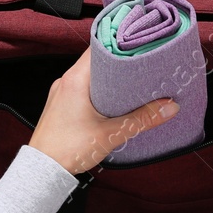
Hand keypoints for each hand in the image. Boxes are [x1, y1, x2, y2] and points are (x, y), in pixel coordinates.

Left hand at [29, 52, 178, 173]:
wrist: (43, 170)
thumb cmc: (67, 150)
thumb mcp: (111, 133)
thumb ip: (142, 119)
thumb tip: (168, 107)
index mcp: (75, 79)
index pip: (98, 46)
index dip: (119, 42)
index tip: (137, 43)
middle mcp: (65, 81)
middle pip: (95, 60)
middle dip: (118, 62)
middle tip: (139, 64)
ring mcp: (60, 93)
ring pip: (88, 75)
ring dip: (107, 77)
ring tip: (128, 83)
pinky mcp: (60, 105)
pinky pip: (81, 88)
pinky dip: (96, 89)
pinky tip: (109, 101)